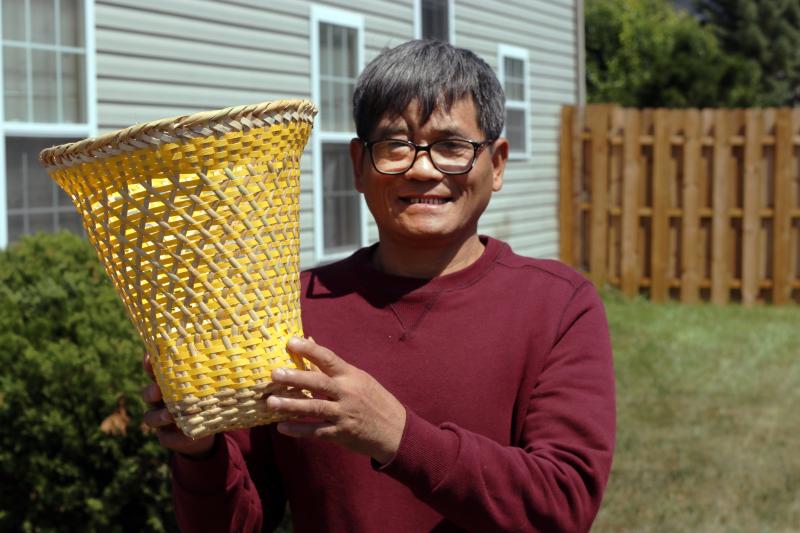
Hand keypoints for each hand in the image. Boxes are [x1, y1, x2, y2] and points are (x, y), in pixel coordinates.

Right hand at [141, 353, 214, 456]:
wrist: (208, 430)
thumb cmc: (209, 399)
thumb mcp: (210, 384)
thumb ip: (211, 372)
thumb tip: (226, 352)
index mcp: (169, 384)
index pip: (155, 371)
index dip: (149, 365)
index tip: (149, 357)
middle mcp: (161, 401)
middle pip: (148, 393)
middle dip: (151, 391)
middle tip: (158, 389)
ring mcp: (161, 420)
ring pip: (150, 417)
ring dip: (159, 415)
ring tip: (169, 415)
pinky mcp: (167, 437)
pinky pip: (166, 437)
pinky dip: (176, 436)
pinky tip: (185, 436)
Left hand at [267, 337, 406, 464]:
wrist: (396, 430)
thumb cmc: (374, 400)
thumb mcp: (358, 378)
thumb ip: (332, 365)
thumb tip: (310, 339)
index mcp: (351, 376)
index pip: (328, 358)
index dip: (309, 349)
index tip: (290, 342)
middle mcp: (347, 393)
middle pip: (318, 382)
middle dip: (295, 378)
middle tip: (275, 373)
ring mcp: (344, 414)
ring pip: (314, 408)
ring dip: (291, 405)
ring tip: (271, 402)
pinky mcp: (341, 433)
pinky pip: (316, 431)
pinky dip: (298, 430)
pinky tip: (282, 427)